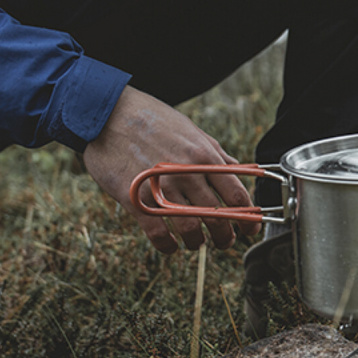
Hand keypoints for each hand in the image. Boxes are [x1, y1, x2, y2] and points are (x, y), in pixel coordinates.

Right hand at [82, 86, 260, 252]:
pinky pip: (157, 233)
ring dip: (197, 242)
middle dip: (225, 236)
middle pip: (217, 217)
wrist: (108, 111)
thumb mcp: (192, 130)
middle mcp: (187, 174)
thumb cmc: (153, 119)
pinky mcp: (135, 198)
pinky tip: (169, 246)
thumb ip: (216, 153)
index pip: (237, 195)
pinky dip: (167, 245)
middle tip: (224, 241)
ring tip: (196, 242)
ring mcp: (161, 187)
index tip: (249, 229)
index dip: (248, 218)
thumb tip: (237, 169)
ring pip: (190, 229)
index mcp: (204, 156)